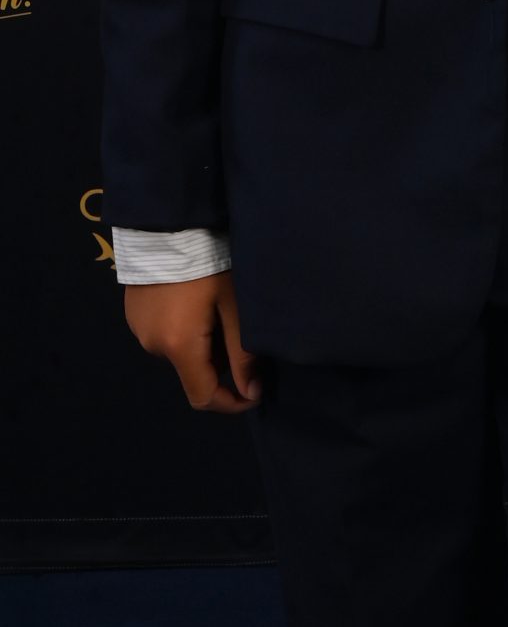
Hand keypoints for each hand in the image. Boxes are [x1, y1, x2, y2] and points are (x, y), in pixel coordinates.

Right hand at [123, 274, 260, 412]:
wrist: (166, 224)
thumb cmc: (207, 262)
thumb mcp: (233, 304)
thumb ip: (243, 352)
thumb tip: (251, 392)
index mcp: (178, 348)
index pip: (202, 397)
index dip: (230, 402)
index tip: (255, 390)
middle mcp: (153, 346)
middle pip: (193, 370)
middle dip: (221, 360)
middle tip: (240, 325)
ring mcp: (139, 330)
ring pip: (179, 351)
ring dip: (202, 342)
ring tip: (219, 305)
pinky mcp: (134, 314)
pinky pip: (165, 333)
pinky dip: (184, 328)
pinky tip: (197, 298)